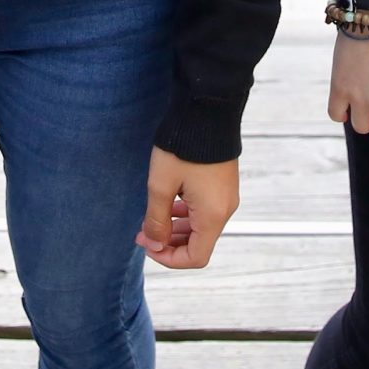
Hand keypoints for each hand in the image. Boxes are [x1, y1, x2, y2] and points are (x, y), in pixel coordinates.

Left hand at [137, 149, 239, 269]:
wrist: (207, 109)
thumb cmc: (183, 148)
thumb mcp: (161, 185)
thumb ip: (156, 220)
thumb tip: (155, 244)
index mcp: (212, 215)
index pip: (195, 257)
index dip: (169, 258)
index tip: (147, 244)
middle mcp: (225, 210)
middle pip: (198, 243)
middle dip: (169, 243)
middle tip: (142, 232)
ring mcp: (226, 196)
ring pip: (201, 226)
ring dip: (176, 228)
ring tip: (151, 217)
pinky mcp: (223, 184)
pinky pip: (205, 210)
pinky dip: (186, 213)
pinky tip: (168, 202)